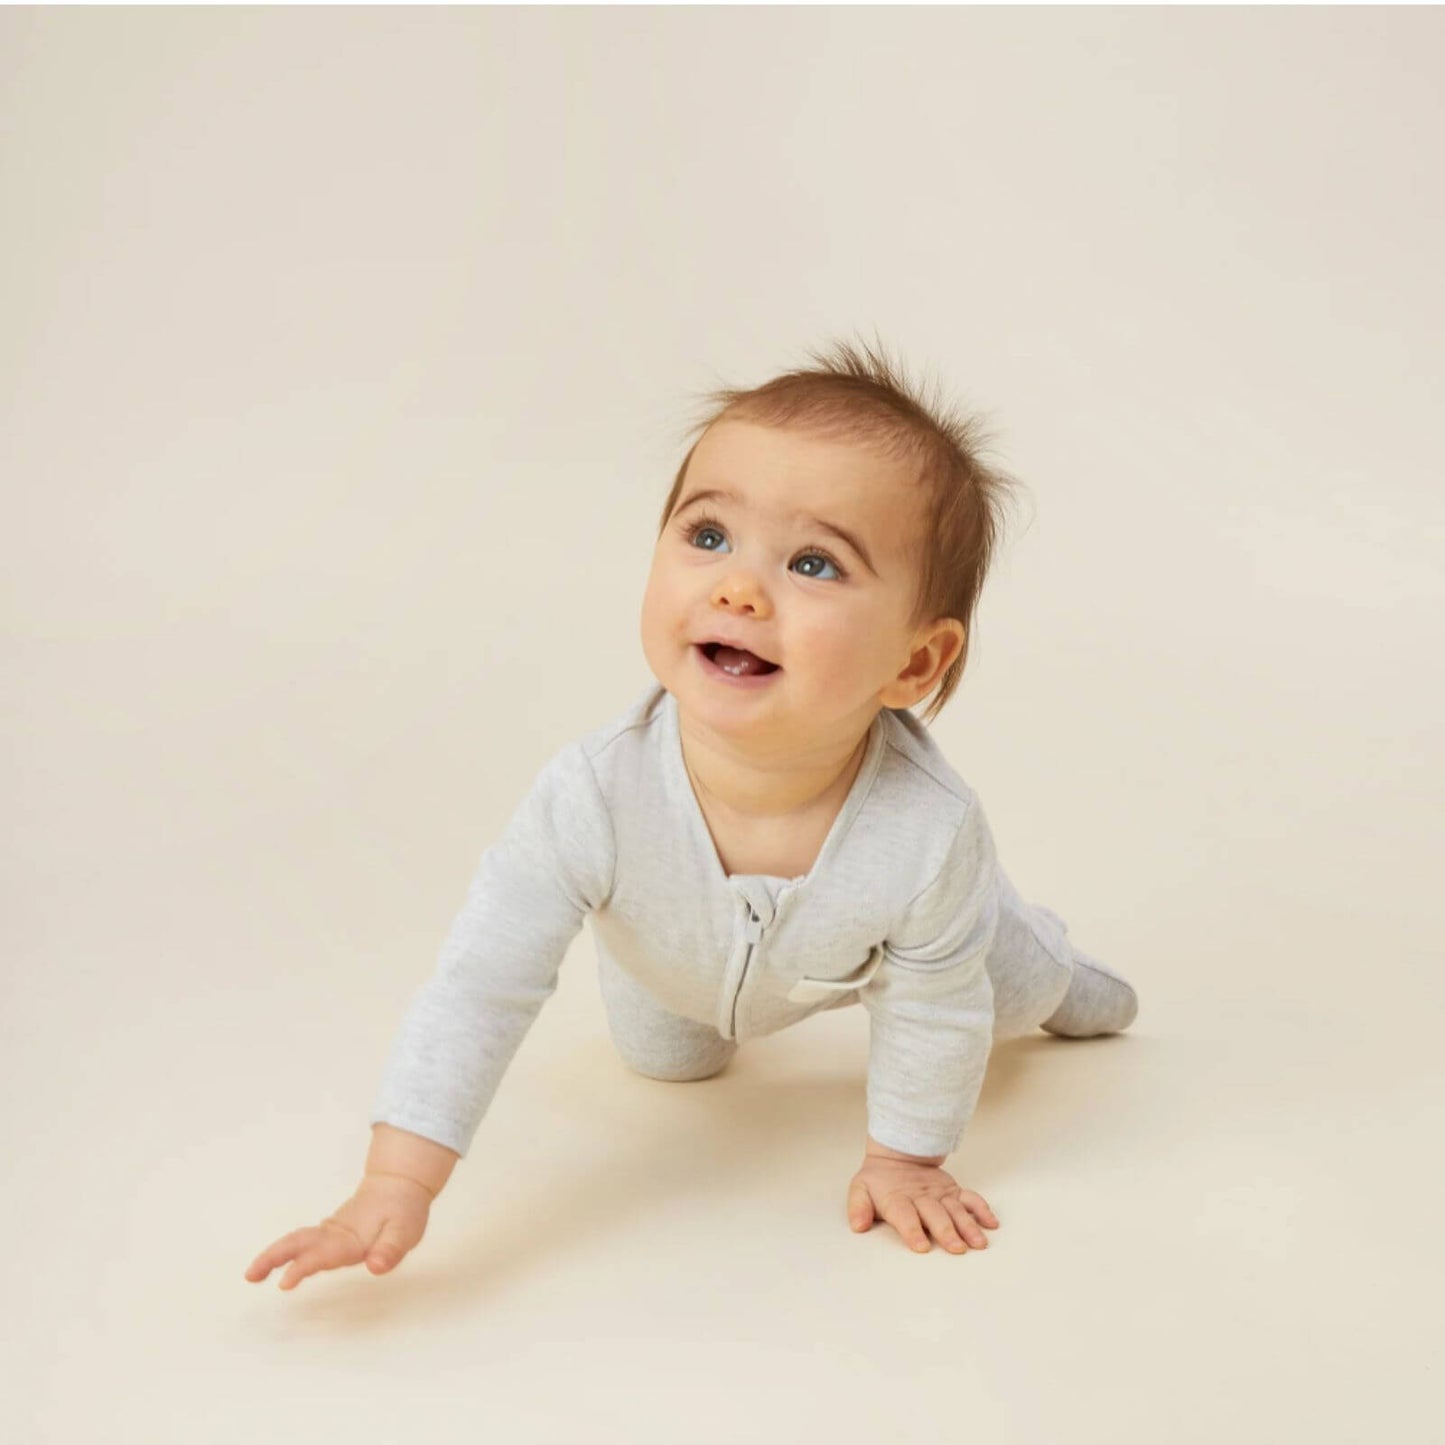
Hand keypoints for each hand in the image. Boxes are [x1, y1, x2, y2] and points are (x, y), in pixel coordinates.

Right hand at [244, 1172, 433, 1289]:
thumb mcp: (405, 1231)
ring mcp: (330, 1232)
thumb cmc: (403, 1211)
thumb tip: (375, 1267)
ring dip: (273, 1256)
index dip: (303, 1267)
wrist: (399, 1185)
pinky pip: (303, 1242)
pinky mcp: (330, 1233)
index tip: (285, 1282)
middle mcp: (335, 1234)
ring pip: (296, 1240)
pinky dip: (285, 1252)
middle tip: (249, 1276)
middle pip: (298, 1242)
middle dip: (273, 1258)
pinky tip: (274, 1265)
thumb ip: (390, 1250)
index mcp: (350, 1238)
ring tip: (252, 1275)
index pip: (322, 1254)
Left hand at [846, 1154, 998, 1254]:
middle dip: (946, 1232)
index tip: (921, 1247)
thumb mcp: (860, 1189)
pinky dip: (982, 1209)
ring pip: (956, 1209)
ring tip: (979, 1243)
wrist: (898, 1154)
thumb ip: (858, 1208)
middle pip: (935, 1215)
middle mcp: (921, 1197)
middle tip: (957, 1249)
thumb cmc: (878, 1180)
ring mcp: (940, 1194)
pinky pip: (970, 1199)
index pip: (904, 1216)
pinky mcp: (952, 1191)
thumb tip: (858, 1226)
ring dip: (969, 1226)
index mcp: (897, 1199)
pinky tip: (991, 1223)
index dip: (912, 1230)